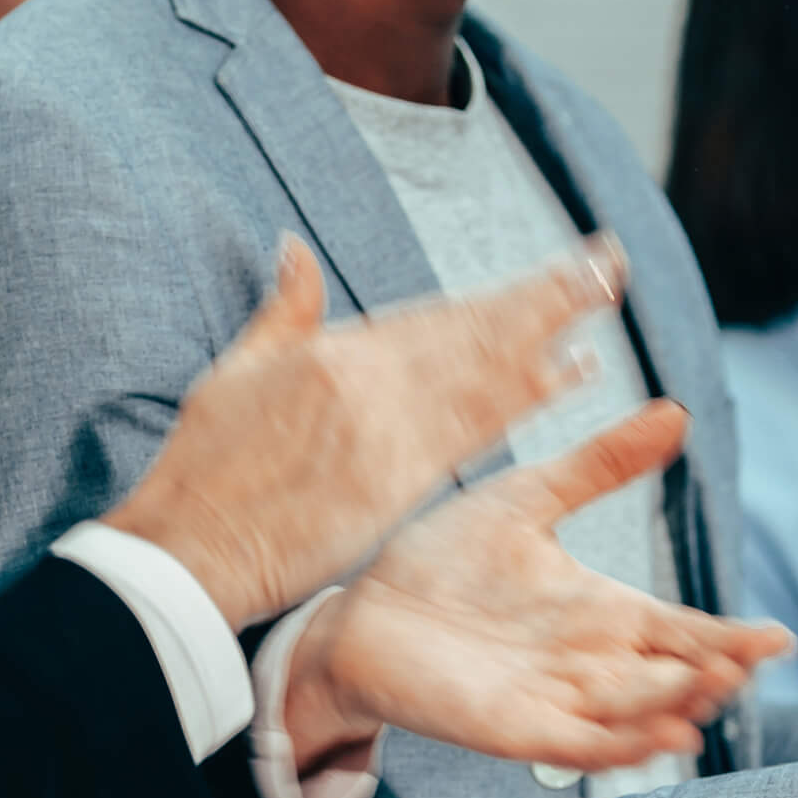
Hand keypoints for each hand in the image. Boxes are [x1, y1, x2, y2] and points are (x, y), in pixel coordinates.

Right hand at [105, 234, 624, 627]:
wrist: (190, 549)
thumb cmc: (204, 470)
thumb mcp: (235, 372)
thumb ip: (284, 311)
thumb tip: (297, 248)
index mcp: (332, 353)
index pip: (436, 315)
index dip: (502, 294)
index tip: (551, 270)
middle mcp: (368, 385)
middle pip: (474, 333)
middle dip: (545, 297)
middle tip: (607, 264)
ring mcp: (385, 433)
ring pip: (483, 375)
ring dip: (548, 338)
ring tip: (602, 308)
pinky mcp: (393, 484)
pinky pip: (471, 434)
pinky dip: (520, 402)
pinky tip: (563, 380)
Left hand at [280, 400, 791, 771]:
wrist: (364, 610)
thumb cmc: (445, 558)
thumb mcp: (529, 500)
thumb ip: (600, 466)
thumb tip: (676, 412)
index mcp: (605, 611)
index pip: (684, 630)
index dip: (731, 638)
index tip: (779, 638)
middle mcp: (592, 663)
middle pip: (671, 678)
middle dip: (709, 675)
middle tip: (743, 663)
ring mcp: (557, 699)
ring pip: (633, 714)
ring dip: (670, 709)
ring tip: (706, 696)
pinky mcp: (514, 728)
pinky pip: (579, 744)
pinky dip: (619, 746)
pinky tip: (657, 739)